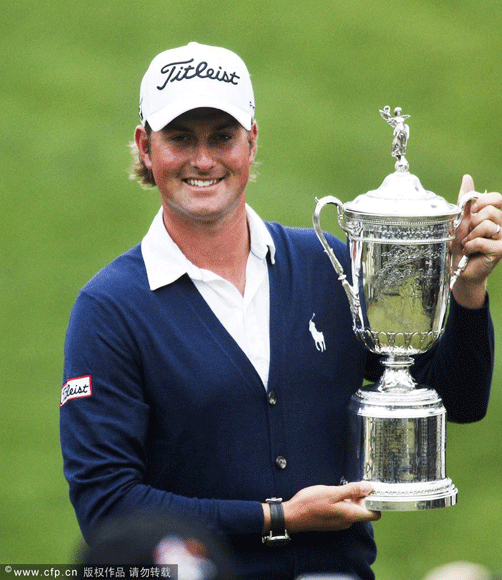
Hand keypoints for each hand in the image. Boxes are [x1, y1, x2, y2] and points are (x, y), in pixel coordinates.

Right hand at [262, 482, 380, 534]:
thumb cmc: (310, 504)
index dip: (375, 501)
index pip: (374, 513)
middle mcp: (347, 521)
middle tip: (354, 482)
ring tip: (340, 487)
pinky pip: (343, 511)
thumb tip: (368, 487)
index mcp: (350, 515)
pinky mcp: (332, 521)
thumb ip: (351, 490)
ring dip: (350, 498)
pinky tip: (333, 494)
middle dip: (361, 496)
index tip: (372, 489)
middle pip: (363, 509)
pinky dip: (342, 502)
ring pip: (352, 509)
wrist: (292, 516)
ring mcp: (339, 522)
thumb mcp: (332, 492)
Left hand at [451, 175, 501, 308]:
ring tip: (469, 243)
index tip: (472, 210)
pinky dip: (470, 246)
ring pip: (486, 225)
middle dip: (472, 222)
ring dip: (470, 236)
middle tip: (469, 233)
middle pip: (490, 211)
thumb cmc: (461, 243)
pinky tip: (470, 251)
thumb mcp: (461, 218)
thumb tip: (467, 177)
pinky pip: (481, 240)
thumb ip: (465, 199)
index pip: (497, 198)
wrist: (459, 266)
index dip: (482, 201)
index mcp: (496, 214)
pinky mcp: (501, 250)